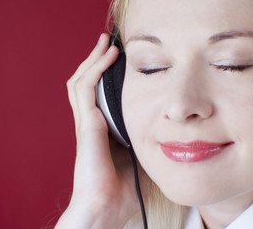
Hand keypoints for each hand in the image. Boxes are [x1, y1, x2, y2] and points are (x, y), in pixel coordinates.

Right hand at [56, 34, 144, 228]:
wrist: (105, 207)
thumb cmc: (123, 188)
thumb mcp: (143, 157)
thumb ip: (150, 139)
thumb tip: (171, 129)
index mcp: (103, 129)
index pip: (98, 94)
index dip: (104, 75)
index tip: (120, 60)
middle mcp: (91, 122)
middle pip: (86, 83)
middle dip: (95, 61)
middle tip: (108, 44)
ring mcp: (86, 122)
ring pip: (81, 81)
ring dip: (93, 60)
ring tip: (105, 44)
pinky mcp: (87, 125)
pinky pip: (86, 89)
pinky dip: (95, 70)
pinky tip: (108, 57)